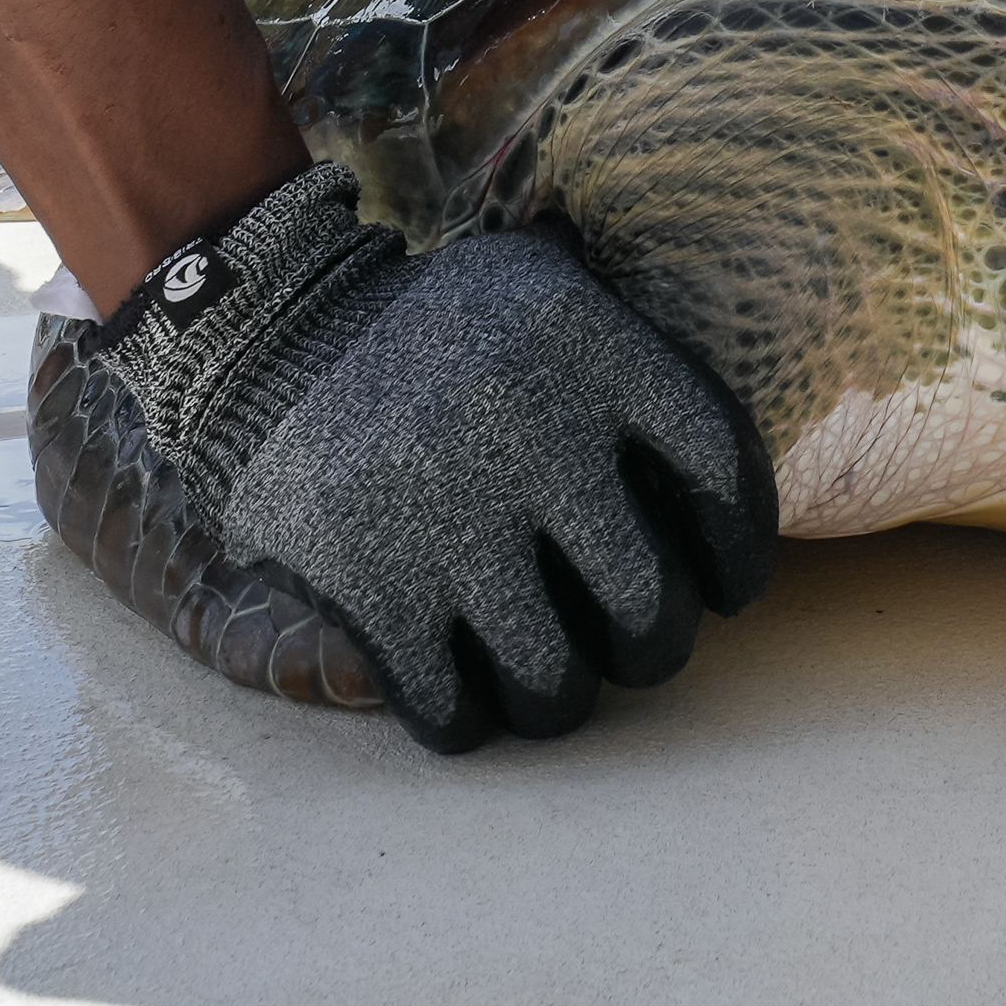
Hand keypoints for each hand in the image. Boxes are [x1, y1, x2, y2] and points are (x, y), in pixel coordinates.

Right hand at [35, 163, 774, 748]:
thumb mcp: (541, 286)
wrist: (264, 338)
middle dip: (652, 646)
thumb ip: (631, 353)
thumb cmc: (437, 329)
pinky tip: (464, 691)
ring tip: (550, 677)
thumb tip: (717, 472)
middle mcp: (534, 428)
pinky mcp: (374, 585)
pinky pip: (455, 711)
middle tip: (634, 641)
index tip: (729, 584)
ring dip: (559, 697)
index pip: (720, 467)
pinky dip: (468, 719)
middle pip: (649, 604)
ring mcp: (450, 513)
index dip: (741, 548)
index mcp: (590, 343)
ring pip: (555, 682)